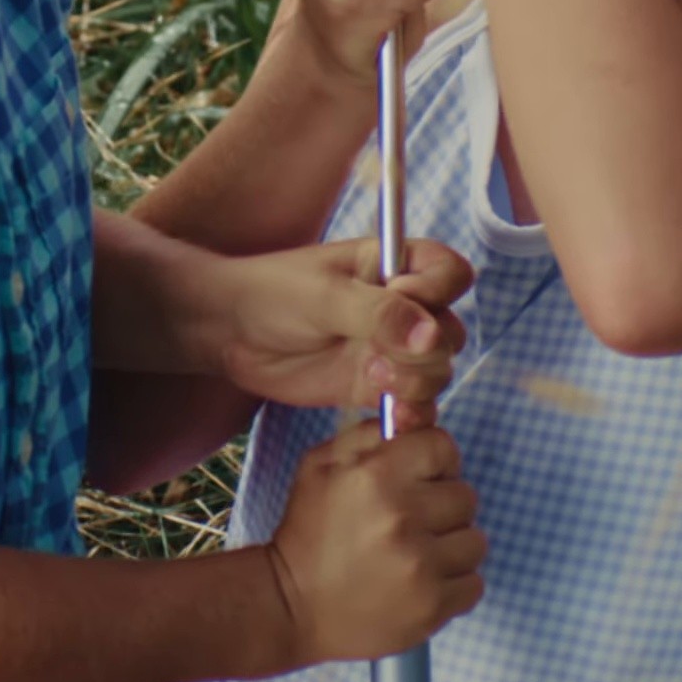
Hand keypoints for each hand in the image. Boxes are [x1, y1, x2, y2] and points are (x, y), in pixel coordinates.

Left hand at [204, 236, 471, 412]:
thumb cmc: (274, 293)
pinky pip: (415, 404)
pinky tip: (393, 416)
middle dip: (427, 348)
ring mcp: (392, 350)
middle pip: (452, 331)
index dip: (438, 289)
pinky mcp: (376, 387)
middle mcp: (403, 308)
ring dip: (417, 380)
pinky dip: (413, 413)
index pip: (450, 273)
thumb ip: (379, 313)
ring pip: (438, 371)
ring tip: (373, 376)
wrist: (230, 332)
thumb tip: (432, 336)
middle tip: (380, 351)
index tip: (402, 294)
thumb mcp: (325, 295)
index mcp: (396, 266)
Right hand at [267, 420, 485, 662]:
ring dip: (451, 547)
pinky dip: (453, 585)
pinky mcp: (433, 606)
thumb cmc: (308, 533)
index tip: (420, 480)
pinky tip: (420, 584)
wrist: (291, 609)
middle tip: (409, 524)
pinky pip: (474, 583)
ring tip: (415, 556)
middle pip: (465, 495)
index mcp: (376, 476)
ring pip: (475, 541)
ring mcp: (421, 566)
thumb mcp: (320, 466)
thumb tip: (418, 419)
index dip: (433, 462)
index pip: (444, 447)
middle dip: (441, 507)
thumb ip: (370, 435)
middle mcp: (403, 517)